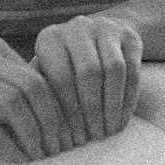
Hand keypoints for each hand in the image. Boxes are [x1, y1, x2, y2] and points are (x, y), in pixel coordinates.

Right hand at [0, 38, 72, 162]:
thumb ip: (9, 87)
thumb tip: (56, 112)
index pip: (39, 75)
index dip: (60, 106)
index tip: (70, 133)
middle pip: (31, 86)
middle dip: (52, 120)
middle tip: (60, 147)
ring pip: (12, 101)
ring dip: (32, 132)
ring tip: (40, 155)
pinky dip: (5, 143)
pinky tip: (15, 158)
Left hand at [33, 15, 142, 143]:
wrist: (99, 35)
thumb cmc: (66, 66)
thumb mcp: (48, 73)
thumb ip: (41, 95)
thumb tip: (32, 127)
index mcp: (51, 38)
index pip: (60, 77)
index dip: (68, 110)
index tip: (72, 137)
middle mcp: (77, 27)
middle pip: (89, 72)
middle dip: (92, 109)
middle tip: (94, 136)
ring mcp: (105, 27)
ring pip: (113, 69)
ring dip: (112, 105)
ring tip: (108, 130)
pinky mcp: (129, 35)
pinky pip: (132, 69)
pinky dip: (128, 99)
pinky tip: (122, 119)